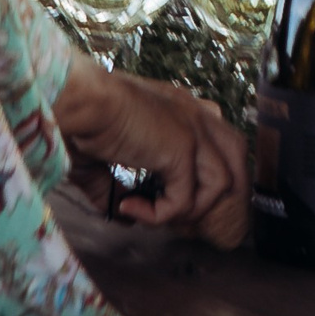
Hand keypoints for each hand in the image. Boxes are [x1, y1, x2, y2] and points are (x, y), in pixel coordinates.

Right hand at [54, 59, 250, 246]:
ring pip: (222, 184)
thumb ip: (113, 188)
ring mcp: (193, 129)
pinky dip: (159, 215)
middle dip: (216, 193)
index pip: (217, 143)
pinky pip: (185, 201)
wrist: (78, 99)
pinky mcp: (182, 148)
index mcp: (179, 109)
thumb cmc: (79, 119)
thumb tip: (124, 216)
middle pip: (237, 158)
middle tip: (175, 213)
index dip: (202, 177)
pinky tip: (130, 207)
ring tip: (153, 213)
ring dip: (188, 209)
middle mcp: (194, 114)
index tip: (166, 198)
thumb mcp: (98, 160)